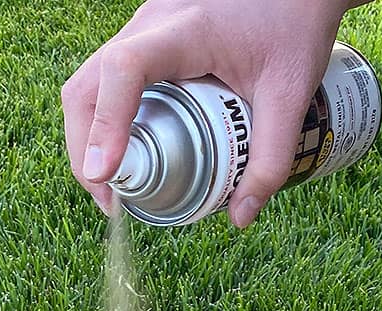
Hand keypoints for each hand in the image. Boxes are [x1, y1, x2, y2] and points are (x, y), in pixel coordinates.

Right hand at [61, 0, 357, 225]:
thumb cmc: (296, 21)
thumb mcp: (291, 94)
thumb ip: (271, 159)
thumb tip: (240, 217)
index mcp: (184, 31)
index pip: (124, 71)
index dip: (106, 125)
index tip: (106, 175)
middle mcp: (150, 26)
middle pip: (86, 86)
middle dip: (85, 149)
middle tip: (110, 200)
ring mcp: (142, 31)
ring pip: (89, 84)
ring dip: (89, 138)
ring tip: (114, 188)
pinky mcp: (146, 41)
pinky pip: (107, 82)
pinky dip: (105, 122)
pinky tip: (128, 156)